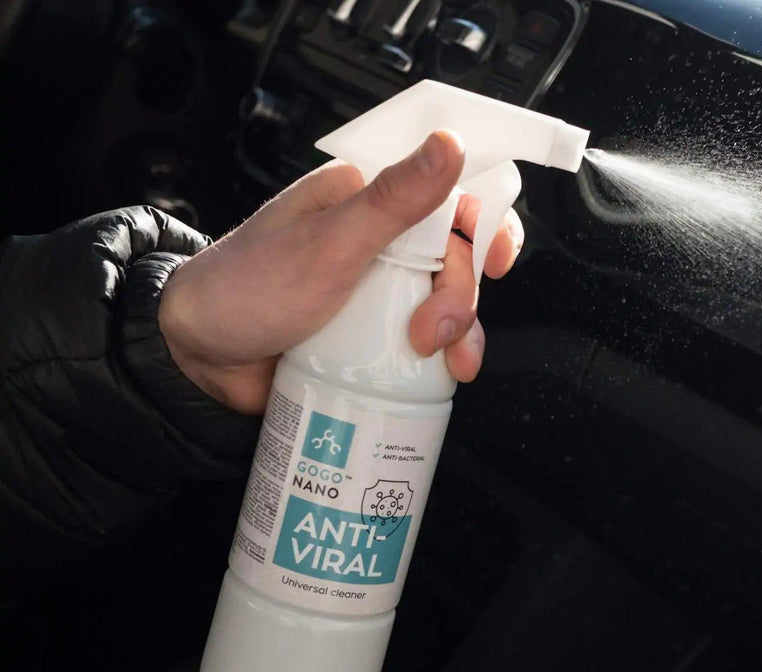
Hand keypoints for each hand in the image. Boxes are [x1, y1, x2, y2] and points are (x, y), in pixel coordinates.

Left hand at [159, 131, 523, 414]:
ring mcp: (380, 290)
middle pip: (458, 259)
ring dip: (458, 333)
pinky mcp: (376, 334)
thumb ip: (394, 198)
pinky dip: (440, 359)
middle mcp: (380, 241)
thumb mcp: (329, 244)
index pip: (450, 195)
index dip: (487, 223)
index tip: (498, 259)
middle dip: (461, 296)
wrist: (199, 361)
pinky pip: (427, 341)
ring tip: (435, 359)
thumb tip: (448, 143)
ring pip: (450, 303)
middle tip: (432, 327)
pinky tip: (435, 374)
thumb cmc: (247, 289)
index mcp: (368, 200)